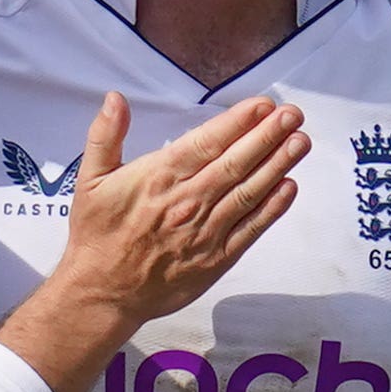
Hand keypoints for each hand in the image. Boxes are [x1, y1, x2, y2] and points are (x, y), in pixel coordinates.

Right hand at [0, 92, 311, 391]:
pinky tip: (290, 187)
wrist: (102, 293)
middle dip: (267, 137)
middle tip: (293, 115)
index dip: (237, 122)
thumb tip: (115, 98)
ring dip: (277, 166)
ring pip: (248, 193)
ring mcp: (204, 232)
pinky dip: (272, 209)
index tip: (263, 105)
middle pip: (234, 164)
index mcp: (158, 178)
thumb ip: (105, 137)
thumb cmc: (97, 235)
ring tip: (301, 141)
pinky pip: (250, 230)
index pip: (206, 143)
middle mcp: (186, 202)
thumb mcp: (89, 180)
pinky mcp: (216, 259)